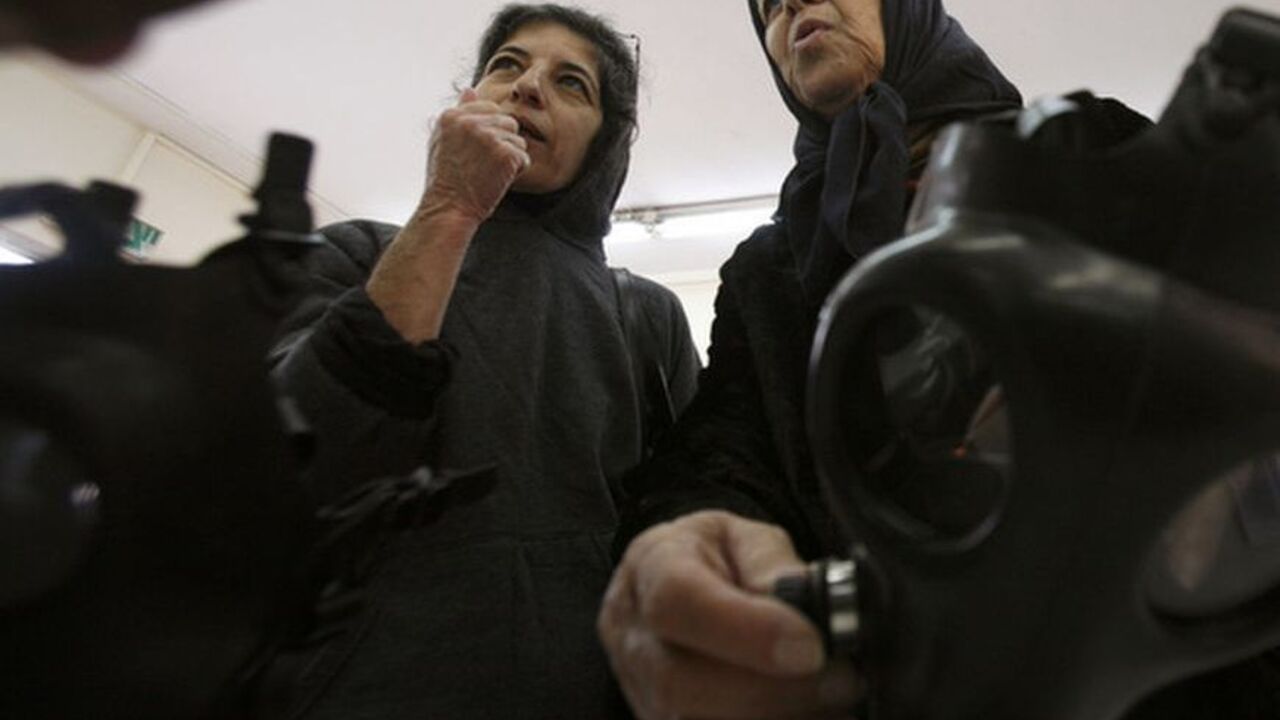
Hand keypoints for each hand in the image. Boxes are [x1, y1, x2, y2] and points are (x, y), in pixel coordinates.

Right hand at [421, 88, 530, 223]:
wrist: (449, 209)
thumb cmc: (446, 180)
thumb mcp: (442, 140)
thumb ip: (458, 114)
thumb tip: (470, 90)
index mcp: (453, 115)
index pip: (490, 108)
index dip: (490, 131)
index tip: (477, 152)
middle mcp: (470, 122)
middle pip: (508, 122)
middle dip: (502, 143)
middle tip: (483, 164)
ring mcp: (488, 137)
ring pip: (518, 140)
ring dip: (510, 158)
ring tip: (489, 173)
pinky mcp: (505, 154)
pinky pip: (523, 158)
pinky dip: (515, 172)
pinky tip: (497, 180)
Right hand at [599, 511, 861, 719]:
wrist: (682, 587)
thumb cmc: (718, 561)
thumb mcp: (747, 539)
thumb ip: (771, 564)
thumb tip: (803, 598)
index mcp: (650, 567)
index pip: (678, 600)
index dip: (745, 630)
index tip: (810, 645)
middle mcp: (633, 636)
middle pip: (680, 682)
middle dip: (771, 689)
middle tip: (840, 679)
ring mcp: (640, 692)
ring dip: (774, 716)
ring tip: (832, 700)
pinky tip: (808, 713)